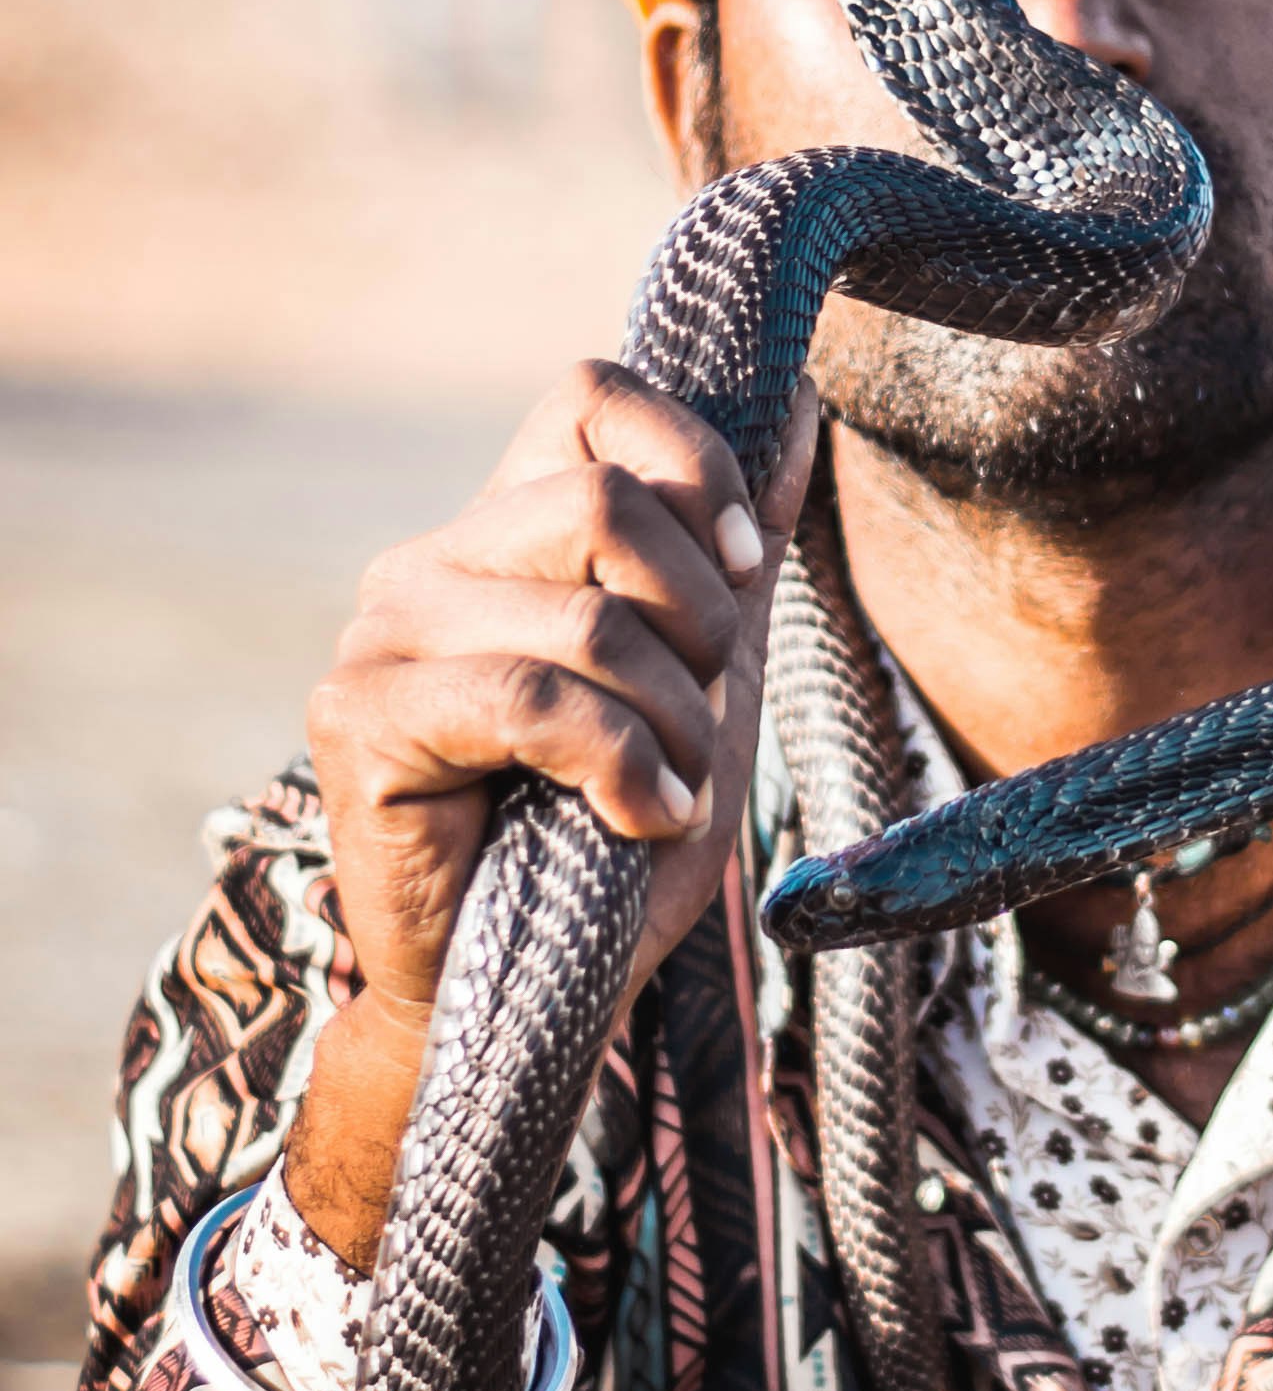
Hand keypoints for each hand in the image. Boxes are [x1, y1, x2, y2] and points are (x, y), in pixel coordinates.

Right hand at [289, 364, 820, 1264]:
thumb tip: (796, 406)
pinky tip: (635, 819)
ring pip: (585, 618)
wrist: (539, 992)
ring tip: (666, 791)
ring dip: (670, 722)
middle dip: (699, 620)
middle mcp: (428, 562)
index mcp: (504, 531)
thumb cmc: (619, 835)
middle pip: (602, 505)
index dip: (690, 463)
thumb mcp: (709, 677)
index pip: (587, 398)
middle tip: (701, 712)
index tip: (742, 565)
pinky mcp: (359, 718)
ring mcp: (380, 635)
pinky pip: (533, 702)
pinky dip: (621, 769)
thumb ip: (738, 548)